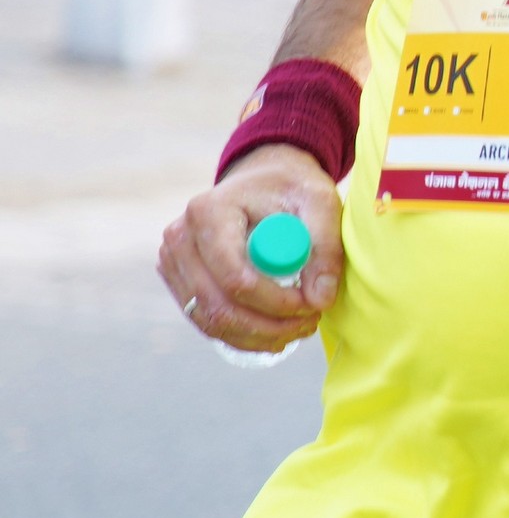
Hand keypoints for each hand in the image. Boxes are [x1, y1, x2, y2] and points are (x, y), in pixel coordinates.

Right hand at [157, 146, 344, 353]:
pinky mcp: (178, 279)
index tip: (312, 306)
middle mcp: (180, 238)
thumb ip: (325, 247)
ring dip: (256, 336)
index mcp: (209, 212)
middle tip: (309, 324)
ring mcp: (173, 261)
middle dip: (267, 326)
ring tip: (298, 330)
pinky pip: (205, 320)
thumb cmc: (291, 189)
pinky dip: (241, 335)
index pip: (235, 277)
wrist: (263, 181)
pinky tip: (276, 334)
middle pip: (217, 305)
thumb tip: (320, 300)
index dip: (275, 302)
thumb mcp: (320, 203)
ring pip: (208, 320)